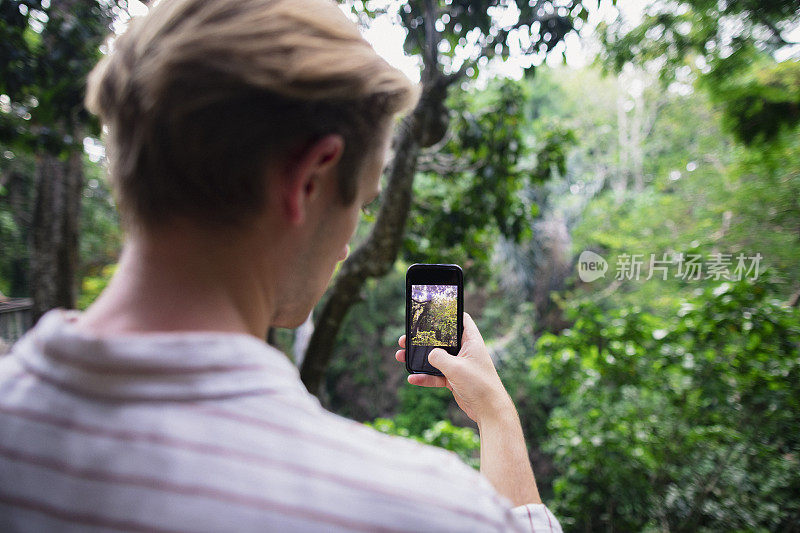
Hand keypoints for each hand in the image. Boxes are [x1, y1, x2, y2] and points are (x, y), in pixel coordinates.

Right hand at [395, 312, 513, 425]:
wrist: (488, 410)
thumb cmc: (478, 384)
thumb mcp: (455, 367)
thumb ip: (439, 357)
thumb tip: (429, 354)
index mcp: (471, 341)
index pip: (461, 319)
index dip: (448, 313)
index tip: (431, 311)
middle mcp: (465, 351)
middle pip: (442, 339)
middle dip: (423, 339)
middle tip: (407, 338)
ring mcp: (459, 365)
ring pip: (436, 358)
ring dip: (419, 358)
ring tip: (401, 356)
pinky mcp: (454, 379)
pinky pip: (436, 375)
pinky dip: (425, 377)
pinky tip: (412, 379)